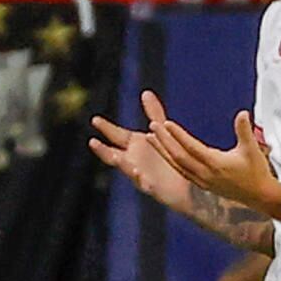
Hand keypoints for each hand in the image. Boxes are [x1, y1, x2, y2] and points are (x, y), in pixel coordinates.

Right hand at [89, 91, 190, 209]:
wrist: (187, 182)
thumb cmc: (170, 156)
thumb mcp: (162, 132)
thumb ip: (154, 114)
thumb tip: (145, 92)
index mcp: (134, 146)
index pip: (116, 135)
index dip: (106, 128)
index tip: (95, 120)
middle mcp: (134, 161)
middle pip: (114, 155)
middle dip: (103, 150)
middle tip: (92, 142)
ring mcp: (142, 176)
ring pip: (127, 170)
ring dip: (121, 164)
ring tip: (114, 156)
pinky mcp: (154, 189)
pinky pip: (145, 185)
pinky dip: (140, 180)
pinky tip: (139, 174)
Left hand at [153, 110, 279, 212]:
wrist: (260, 196)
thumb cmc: (256, 171)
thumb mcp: (252, 149)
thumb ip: (244, 130)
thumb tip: (242, 113)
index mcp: (216, 164)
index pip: (191, 148)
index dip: (178, 136)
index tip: (166, 123)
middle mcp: (205, 174)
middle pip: (179, 156)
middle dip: (164, 141)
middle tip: (152, 126)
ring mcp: (202, 181)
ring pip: (177, 165)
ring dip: (163, 151)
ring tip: (151, 138)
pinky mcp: (202, 184)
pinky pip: (181, 172)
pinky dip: (171, 161)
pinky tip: (165, 153)